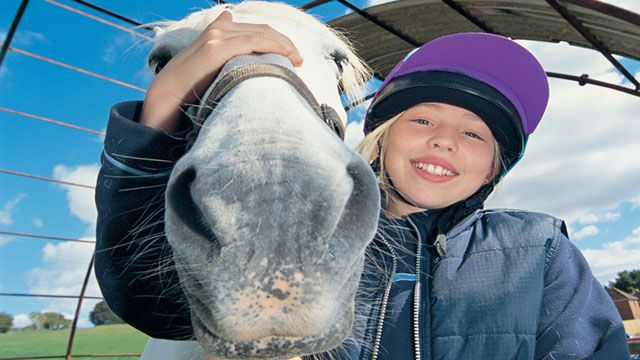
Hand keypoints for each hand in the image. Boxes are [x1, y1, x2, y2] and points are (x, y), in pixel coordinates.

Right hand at [140, 11, 302, 131]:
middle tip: (299, 59)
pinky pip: (251, 41)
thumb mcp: (211, 70)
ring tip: (297, 60)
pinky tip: (285, 55)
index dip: (278, 40)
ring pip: (259, 33)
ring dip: (282, 45)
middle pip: (262, 30)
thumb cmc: (188, 90)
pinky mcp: (215, 48)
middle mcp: (218, 30)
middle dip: (284, 43)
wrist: (164, 100)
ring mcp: (216, 37)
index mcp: (218, 32)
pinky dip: (272, 46)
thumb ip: (225, 55)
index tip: (294, 57)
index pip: (256, 30)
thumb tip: (231, 32)